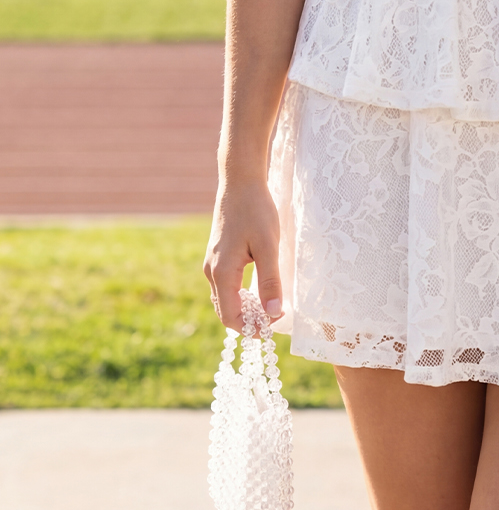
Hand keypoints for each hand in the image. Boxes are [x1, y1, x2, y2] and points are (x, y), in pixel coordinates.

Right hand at [203, 179, 283, 331]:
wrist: (240, 182)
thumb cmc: (256, 210)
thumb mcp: (268, 246)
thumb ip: (269, 281)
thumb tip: (273, 313)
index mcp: (222, 273)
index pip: (230, 317)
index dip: (251, 327)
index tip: (275, 323)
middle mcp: (212, 272)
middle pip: (226, 311)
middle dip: (248, 320)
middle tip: (275, 315)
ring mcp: (213, 263)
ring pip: (225, 298)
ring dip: (245, 308)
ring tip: (270, 303)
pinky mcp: (218, 255)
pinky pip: (226, 285)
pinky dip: (240, 295)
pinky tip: (259, 288)